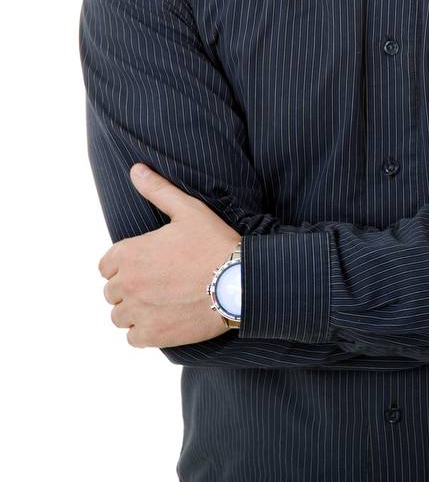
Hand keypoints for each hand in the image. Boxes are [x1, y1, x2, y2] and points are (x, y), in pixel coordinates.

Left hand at [98, 164, 240, 347]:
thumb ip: (158, 190)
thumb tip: (136, 170)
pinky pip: (133, 337)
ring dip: (137, 311)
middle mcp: (126, 284)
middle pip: (113, 291)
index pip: (107, 265)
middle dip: (132, 288)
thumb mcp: (190, 210)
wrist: (241, 282)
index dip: (128, 264)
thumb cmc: (216, 244)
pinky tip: (167, 319)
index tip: (150, 265)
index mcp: (129, 254)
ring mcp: (138, 311)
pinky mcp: (151, 334)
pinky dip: (146, 331)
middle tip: (162, 283)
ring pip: (120, 315)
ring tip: (165, 303)